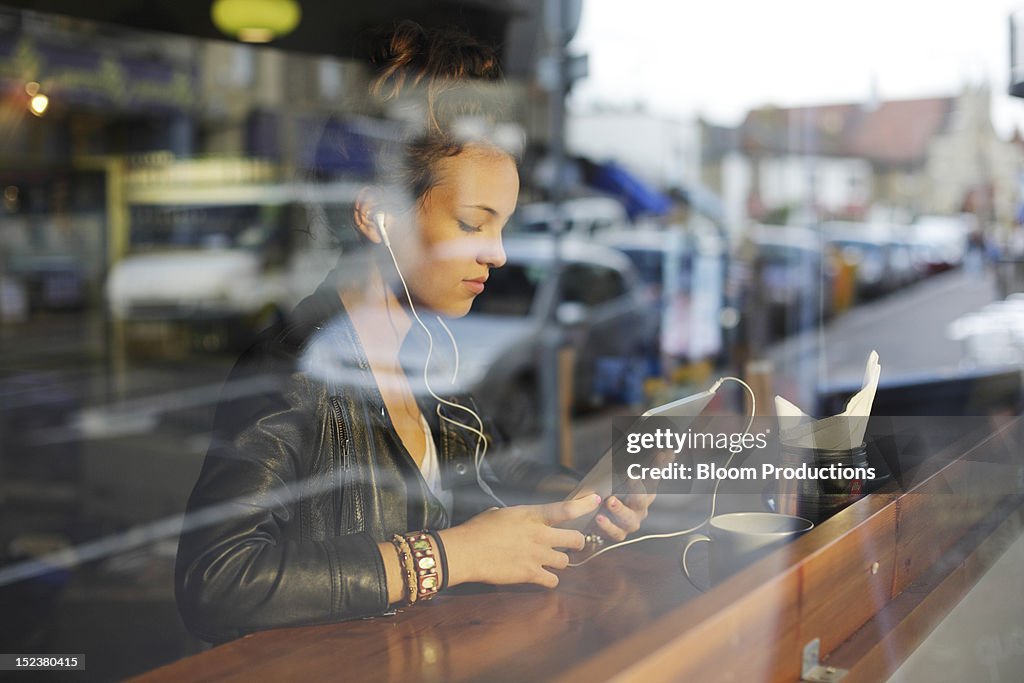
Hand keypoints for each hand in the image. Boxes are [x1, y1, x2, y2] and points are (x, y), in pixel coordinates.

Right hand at [439, 494, 599, 588]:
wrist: (466, 552)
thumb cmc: (478, 529)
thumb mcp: (501, 513)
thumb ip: (519, 517)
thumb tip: (522, 521)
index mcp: (532, 515)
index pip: (566, 508)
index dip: (585, 505)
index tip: (595, 500)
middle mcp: (539, 535)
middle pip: (575, 539)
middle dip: (577, 541)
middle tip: (572, 542)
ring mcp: (536, 556)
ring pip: (566, 561)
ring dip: (560, 560)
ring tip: (550, 560)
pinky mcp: (530, 575)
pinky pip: (553, 580)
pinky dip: (550, 579)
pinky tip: (542, 576)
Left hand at [588, 450, 669, 542]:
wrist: (603, 521)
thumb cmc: (619, 496)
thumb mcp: (627, 478)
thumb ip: (643, 466)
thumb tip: (668, 451)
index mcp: (646, 493)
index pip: (654, 477)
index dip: (658, 467)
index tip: (662, 454)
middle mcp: (641, 508)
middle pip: (643, 499)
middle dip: (639, 489)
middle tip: (632, 477)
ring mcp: (631, 522)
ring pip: (629, 518)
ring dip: (620, 509)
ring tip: (610, 501)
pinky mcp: (618, 534)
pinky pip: (615, 532)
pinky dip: (607, 525)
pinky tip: (600, 517)